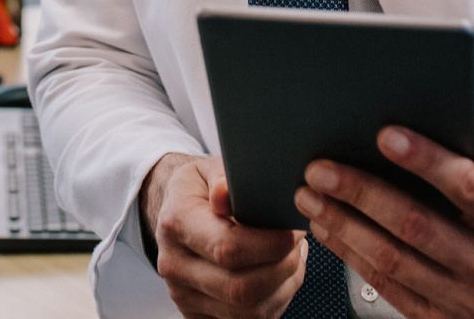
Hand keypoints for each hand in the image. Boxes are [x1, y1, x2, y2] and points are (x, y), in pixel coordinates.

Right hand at [140, 153, 306, 317]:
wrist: (176, 212)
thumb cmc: (200, 188)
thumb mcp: (209, 169)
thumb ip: (223, 178)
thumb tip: (226, 193)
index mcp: (176, 222)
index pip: (228, 248)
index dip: (271, 245)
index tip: (293, 230)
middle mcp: (175, 264)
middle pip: (241, 288)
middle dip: (283, 268)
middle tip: (298, 243)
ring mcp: (184, 295)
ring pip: (249, 311)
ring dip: (283, 287)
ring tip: (292, 256)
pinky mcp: (198, 314)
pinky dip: (274, 301)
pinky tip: (278, 274)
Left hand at [293, 127, 473, 317]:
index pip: (466, 187)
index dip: (425, 160)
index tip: (384, 134)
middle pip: (416, 226)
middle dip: (361, 193)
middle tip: (319, 168)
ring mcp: (467, 303)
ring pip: (393, 259)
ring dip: (343, 224)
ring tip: (309, 195)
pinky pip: (387, 286)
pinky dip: (350, 254)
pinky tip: (326, 227)